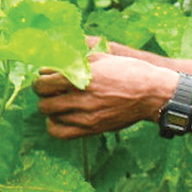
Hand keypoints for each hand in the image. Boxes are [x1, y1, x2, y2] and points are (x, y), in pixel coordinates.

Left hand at [35, 52, 179, 139]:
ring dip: (49, 108)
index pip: (43, 83)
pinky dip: (55, 125)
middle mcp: (81, 99)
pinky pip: (61, 133)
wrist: (151, 93)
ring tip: (55, 102)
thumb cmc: (128, 71)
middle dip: (42, 95)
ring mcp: (86, 117)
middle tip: (48, 90)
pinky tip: (61, 117)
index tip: (44, 77)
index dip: (40, 79)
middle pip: (44, 102)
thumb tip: (52, 65)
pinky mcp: (93, 129)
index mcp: (81, 78)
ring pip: (50, 117)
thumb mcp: (101, 58)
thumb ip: (74, 60)